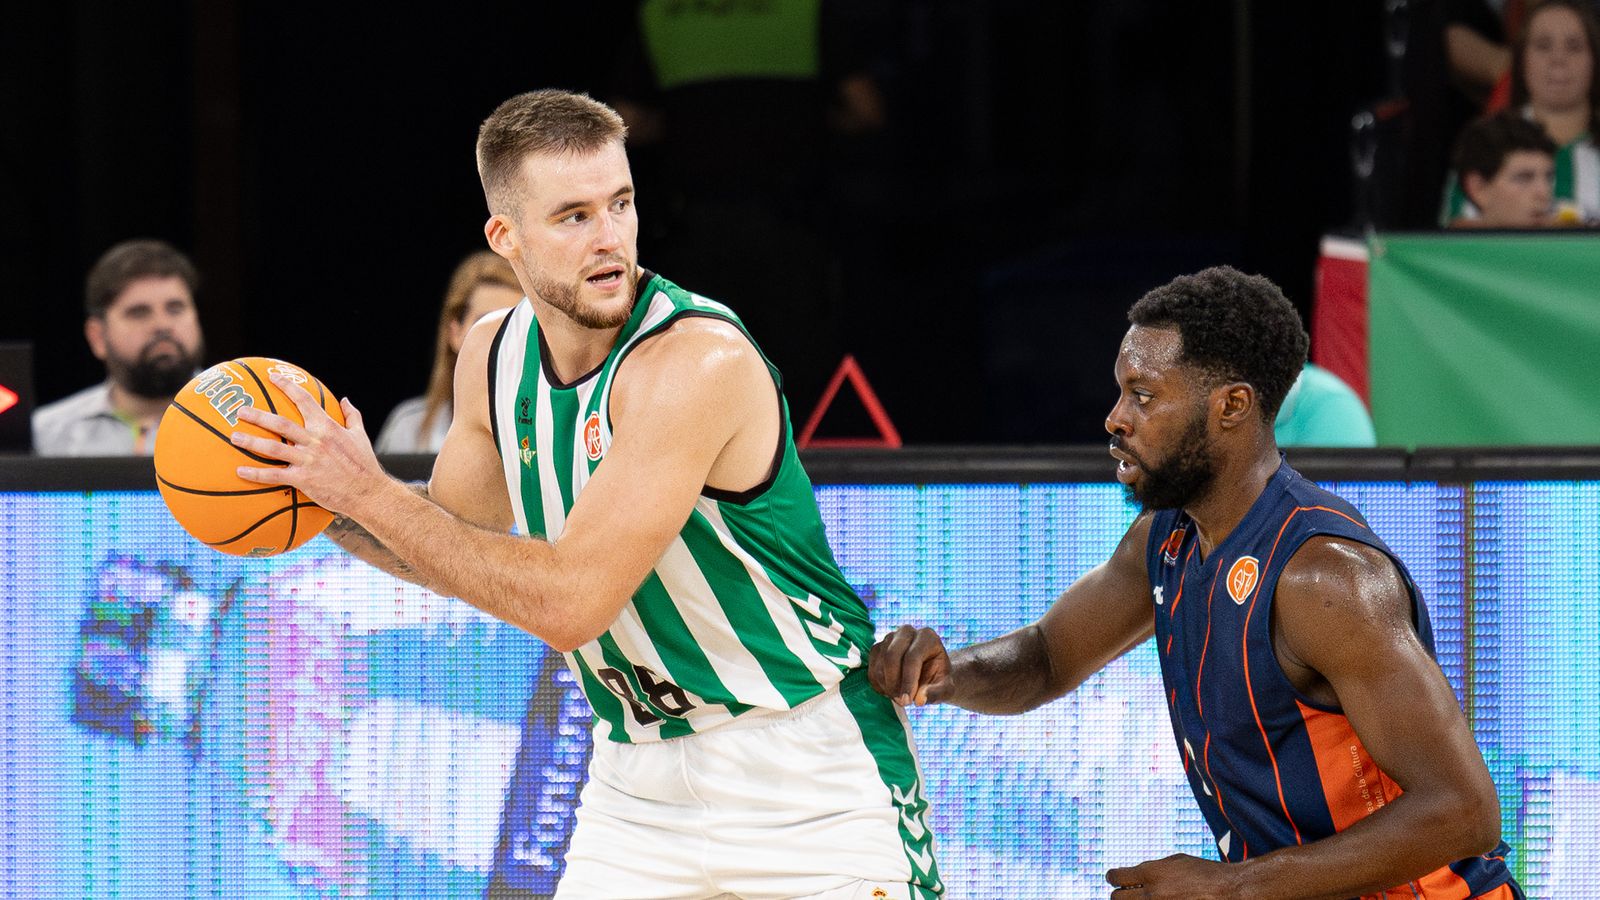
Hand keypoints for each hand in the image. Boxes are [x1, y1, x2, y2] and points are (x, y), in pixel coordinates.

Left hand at [232, 372, 386, 516]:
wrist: (368, 492)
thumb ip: (352, 416)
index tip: (273, 376)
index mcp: (327, 427)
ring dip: (251, 442)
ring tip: (234, 437)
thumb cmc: (364, 464)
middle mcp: (315, 441)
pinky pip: (275, 475)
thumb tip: (345, 399)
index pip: (304, 400)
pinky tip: (240, 470)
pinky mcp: (303, 480)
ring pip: (273, 448)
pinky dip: (256, 473)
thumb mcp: (360, 436)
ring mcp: (308, 461)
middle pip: (280, 424)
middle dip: (258, 415)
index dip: (287, 386)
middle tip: (240, 410)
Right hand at [867, 624, 952, 705]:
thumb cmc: (938, 679)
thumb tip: (920, 699)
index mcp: (928, 637)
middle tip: (901, 702)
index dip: (908, 681)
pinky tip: (890, 692)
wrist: (929, 673)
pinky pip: (871, 667)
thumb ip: (936, 693)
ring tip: (898, 698)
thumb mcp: (945, 689)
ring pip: (880, 663)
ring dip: (886, 685)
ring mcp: (890, 637)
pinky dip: (878, 684)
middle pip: (891, 656)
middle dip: (893, 683)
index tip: (907, 701)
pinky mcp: (878, 647)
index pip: (912, 657)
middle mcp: (907, 632)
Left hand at [1106, 854, 1239, 898]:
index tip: (1114, 879)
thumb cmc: (1205, 874)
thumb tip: (1134, 874)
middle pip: (1116, 899)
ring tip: (1142, 898)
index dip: (1113, 877)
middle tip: (1125, 893)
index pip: (1115, 877)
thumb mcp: (1176, 861)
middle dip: (1119, 895)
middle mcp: (1152, 894)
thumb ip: (1152, 868)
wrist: (1230, 892)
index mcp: (1152, 873)